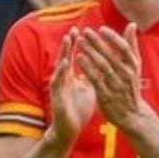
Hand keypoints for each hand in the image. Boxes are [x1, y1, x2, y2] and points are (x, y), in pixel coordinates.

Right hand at [44, 29, 95, 147]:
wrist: (70, 129)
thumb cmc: (78, 110)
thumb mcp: (88, 90)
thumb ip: (92, 76)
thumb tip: (102, 65)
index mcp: (72, 77)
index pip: (74, 57)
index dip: (78, 45)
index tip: (84, 30)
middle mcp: (64, 79)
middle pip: (66, 57)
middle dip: (70, 43)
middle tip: (74, 28)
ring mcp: (59, 86)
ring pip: (60, 65)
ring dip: (64, 52)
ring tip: (68, 39)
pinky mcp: (56, 96)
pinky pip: (58, 81)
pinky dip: (61, 71)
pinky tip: (65, 63)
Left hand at [76, 24, 146, 130]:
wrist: (132, 114)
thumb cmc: (131, 85)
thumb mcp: (135, 66)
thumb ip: (132, 45)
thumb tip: (132, 24)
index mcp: (133, 66)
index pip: (124, 48)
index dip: (113, 37)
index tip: (101, 29)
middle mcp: (125, 74)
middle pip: (110, 55)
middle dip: (97, 42)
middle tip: (85, 31)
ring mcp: (116, 85)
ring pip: (102, 66)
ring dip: (90, 52)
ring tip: (79, 42)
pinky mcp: (106, 95)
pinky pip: (95, 79)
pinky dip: (87, 68)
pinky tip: (79, 58)